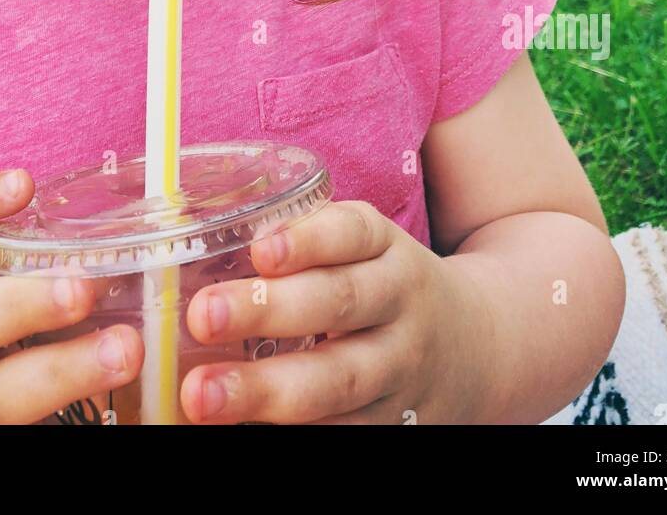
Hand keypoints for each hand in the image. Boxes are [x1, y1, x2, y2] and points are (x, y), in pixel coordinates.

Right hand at [0, 169, 143, 423]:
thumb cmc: (21, 340)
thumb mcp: (23, 292)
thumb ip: (66, 259)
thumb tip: (165, 208)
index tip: (24, 183)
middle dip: (20, 303)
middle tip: (82, 287)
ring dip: (63, 372)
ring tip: (127, 353)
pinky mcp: (3, 443)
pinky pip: (28, 437)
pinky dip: (77, 427)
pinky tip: (125, 417)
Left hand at [180, 199, 484, 423]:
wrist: (481, 347)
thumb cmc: (384, 285)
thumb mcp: (364, 247)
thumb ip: (298, 242)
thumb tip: (185, 231)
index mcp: (386, 249)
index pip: (353, 234)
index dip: (308, 240)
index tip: (259, 250)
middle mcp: (400, 305)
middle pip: (340, 305)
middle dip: (269, 310)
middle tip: (203, 315)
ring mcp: (400, 371)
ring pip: (339, 382)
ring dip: (267, 391)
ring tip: (202, 395)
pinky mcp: (395, 426)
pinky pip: (344, 435)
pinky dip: (294, 436)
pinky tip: (240, 434)